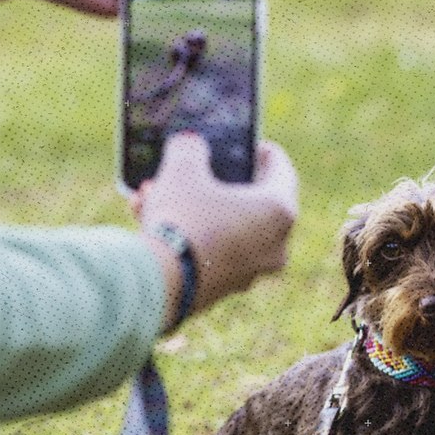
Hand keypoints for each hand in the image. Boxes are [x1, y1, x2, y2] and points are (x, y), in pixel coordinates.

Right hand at [134, 133, 298, 328]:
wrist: (159, 282)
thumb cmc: (182, 217)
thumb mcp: (183, 168)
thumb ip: (191, 147)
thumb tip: (190, 145)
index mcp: (279, 210)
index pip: (281, 170)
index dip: (263, 152)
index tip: (247, 145)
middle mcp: (274, 245)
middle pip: (249, 201)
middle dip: (215, 183)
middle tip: (196, 168)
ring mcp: (250, 271)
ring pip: (222, 227)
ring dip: (193, 208)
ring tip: (157, 193)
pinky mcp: (224, 289)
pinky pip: (209, 251)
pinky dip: (187, 234)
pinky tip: (152, 220)